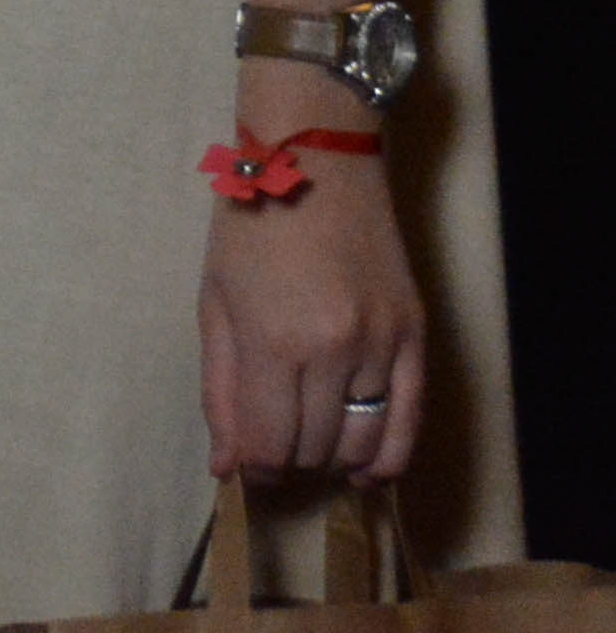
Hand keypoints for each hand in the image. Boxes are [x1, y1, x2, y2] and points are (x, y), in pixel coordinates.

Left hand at [201, 134, 425, 486]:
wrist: (317, 164)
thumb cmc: (248, 228)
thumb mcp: (215, 304)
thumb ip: (221, 390)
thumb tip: (226, 466)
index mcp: (274, 341)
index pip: (270, 444)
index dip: (254, 467)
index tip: (246, 464)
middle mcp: (335, 351)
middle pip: (315, 447)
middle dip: (288, 460)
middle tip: (274, 445)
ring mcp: (383, 345)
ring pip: (364, 442)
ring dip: (333, 458)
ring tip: (312, 447)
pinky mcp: (417, 337)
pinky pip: (411, 420)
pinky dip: (389, 455)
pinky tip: (367, 468)